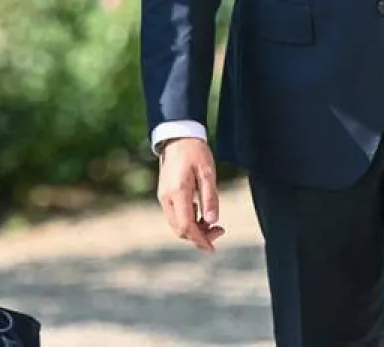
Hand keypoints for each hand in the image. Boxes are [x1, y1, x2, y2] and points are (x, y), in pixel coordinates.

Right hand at [157, 137, 224, 252]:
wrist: (177, 136)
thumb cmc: (195, 152)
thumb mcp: (208, 172)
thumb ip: (210, 197)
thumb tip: (212, 222)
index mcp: (177, 193)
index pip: (186, 226)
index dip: (200, 240)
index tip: (213, 248)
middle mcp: (166, 198)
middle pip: (180, 229)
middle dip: (199, 236)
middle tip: (220, 230)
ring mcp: (163, 196)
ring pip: (177, 224)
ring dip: (194, 229)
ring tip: (213, 224)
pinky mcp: (165, 194)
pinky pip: (175, 216)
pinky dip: (188, 221)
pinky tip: (201, 212)